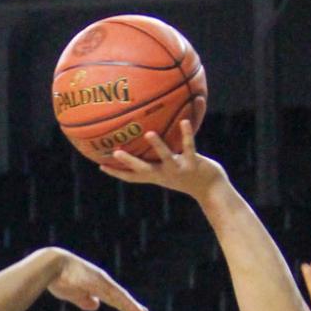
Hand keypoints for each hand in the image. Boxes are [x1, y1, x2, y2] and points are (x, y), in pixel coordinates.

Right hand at [47, 251, 153, 310]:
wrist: (52, 265)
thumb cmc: (59, 279)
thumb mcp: (74, 295)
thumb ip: (85, 300)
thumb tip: (96, 305)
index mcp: (97, 286)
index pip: (116, 299)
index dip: (127, 307)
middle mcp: (103, 283)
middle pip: (122, 299)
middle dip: (135, 310)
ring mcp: (103, 281)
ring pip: (122, 298)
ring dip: (135, 309)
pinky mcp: (100, 281)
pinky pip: (116, 295)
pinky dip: (127, 303)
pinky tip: (136, 309)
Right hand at [99, 121, 228, 204]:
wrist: (211, 189)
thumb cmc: (189, 176)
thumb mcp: (172, 167)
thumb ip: (161, 155)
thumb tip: (150, 134)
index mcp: (156, 176)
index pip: (131, 177)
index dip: (116, 172)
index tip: (100, 165)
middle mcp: (164, 174)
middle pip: (142, 169)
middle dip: (128, 162)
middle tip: (115, 151)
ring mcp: (178, 170)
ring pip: (165, 157)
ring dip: (157, 146)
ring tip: (149, 133)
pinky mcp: (193, 164)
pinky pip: (189, 147)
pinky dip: (186, 134)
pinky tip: (184, 121)